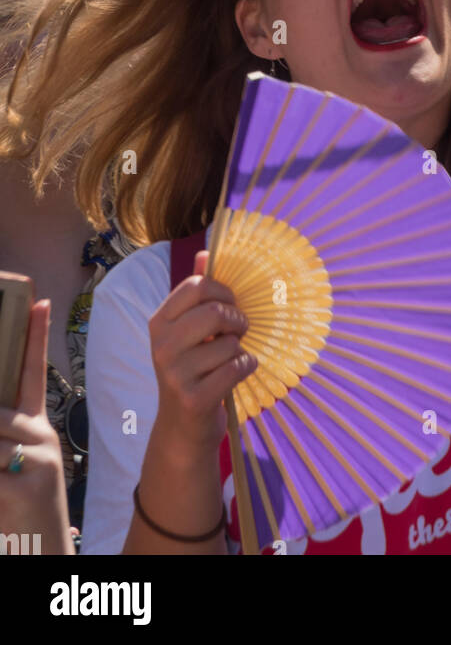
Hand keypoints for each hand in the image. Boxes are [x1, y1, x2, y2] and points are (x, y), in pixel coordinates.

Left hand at [0, 299, 72, 554]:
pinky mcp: (22, 484)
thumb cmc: (18, 510)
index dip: (36, 335)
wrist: (41, 555)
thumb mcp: (12, 468)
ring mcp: (35, 460)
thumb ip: (4, 432)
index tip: (39, 301)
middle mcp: (41, 438)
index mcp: (38, 430)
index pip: (36, 372)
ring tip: (0, 473)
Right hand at [149, 250, 256, 452]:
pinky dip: (247, 367)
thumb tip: (206, 253)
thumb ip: (197, 293)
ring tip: (230, 359)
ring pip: (229, 344)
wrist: (182, 429)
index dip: (223, 291)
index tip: (232, 303)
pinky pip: (236, 368)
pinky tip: (239, 372)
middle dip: (236, 320)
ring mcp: (175, 374)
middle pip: (214, 312)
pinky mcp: (193, 398)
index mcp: (159, 323)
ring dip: (239, 350)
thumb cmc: (192, 370)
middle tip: (239, 330)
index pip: (196, 287)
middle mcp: (161, 346)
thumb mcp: (189, 331)